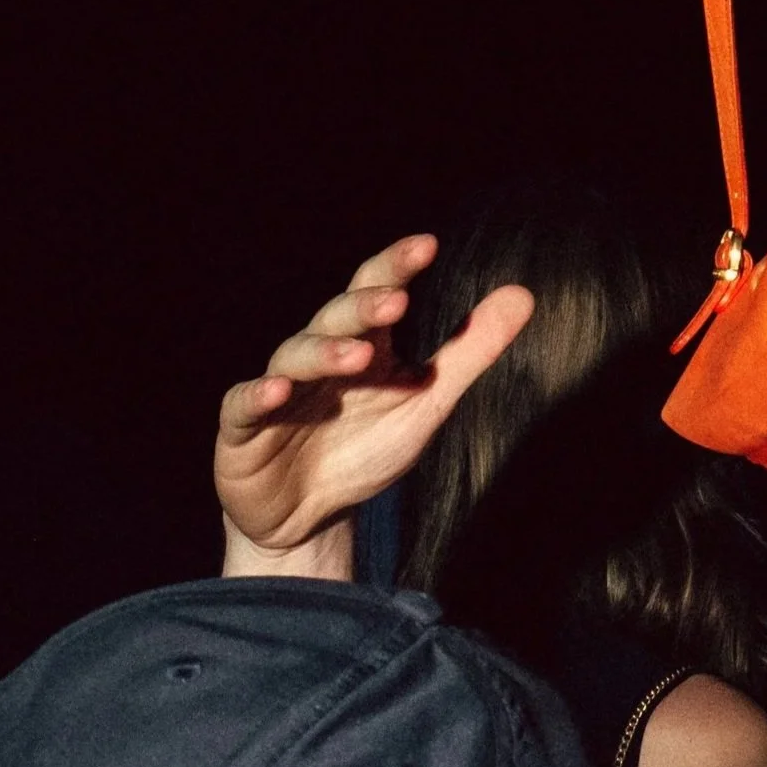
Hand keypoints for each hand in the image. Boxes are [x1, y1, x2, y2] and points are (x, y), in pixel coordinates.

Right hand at [216, 234, 532, 579]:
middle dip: (364, 308)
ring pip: (295, 355)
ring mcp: (278, 389)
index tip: (426, 247)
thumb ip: (469, 351)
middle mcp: (319, 357)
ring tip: (356, 355)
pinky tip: (278, 390)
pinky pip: (244, 405)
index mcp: (364, 345)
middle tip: (395, 302)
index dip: (396, 268)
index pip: (377, 293)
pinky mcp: (242, 429)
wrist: (308, 519)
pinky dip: (258, 394)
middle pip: (336, 319)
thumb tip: (524, 295)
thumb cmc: (364, 450)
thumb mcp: (427, 403)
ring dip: (324, 351)